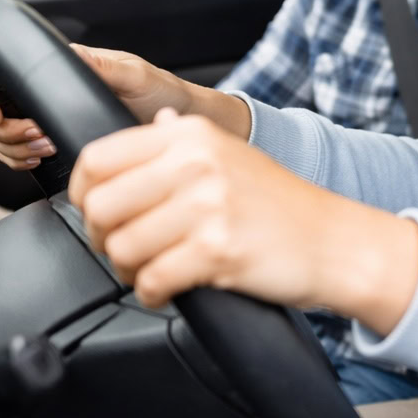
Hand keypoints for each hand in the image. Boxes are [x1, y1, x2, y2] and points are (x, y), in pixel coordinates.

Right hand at [0, 44, 248, 169]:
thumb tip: (69, 54)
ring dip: (12, 145)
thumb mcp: (135, 75)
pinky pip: (17, 154)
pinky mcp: (55, 142)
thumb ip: (101, 65)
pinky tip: (41, 158)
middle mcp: (46, 91)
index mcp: (57, 67)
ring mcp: (47, 117)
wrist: (181, 125)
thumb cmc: (163, 94)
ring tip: (44, 146)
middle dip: (2, 128)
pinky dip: (20, 159)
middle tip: (34, 135)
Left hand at [69, 108, 417, 331]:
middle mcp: (196, 162)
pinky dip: (153, 293)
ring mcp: (207, 205)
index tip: (95, 213)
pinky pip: (151, 280)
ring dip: (128, 271)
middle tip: (125, 251)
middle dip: (103, 240)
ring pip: (121, 248)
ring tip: (152, 270)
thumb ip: (182, 140)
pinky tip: (171, 288)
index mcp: (191, 134)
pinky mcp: (216, 250)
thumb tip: (146, 124)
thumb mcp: (232, 154)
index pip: (97, 158)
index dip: (83, 194)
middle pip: (100, 206)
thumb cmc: (282, 205)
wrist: (335, 242)